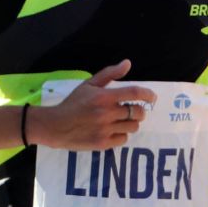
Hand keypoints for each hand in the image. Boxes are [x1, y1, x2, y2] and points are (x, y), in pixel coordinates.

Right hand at [30, 60, 156, 149]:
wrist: (55, 126)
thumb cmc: (73, 103)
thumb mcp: (89, 84)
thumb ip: (109, 74)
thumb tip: (127, 63)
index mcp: (104, 97)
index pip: (134, 93)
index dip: (148, 94)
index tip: (152, 97)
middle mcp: (107, 113)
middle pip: (138, 112)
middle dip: (139, 110)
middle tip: (132, 110)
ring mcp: (105, 130)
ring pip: (133, 126)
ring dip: (131, 122)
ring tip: (121, 120)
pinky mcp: (103, 143)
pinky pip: (124, 139)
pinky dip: (121, 135)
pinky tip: (113, 130)